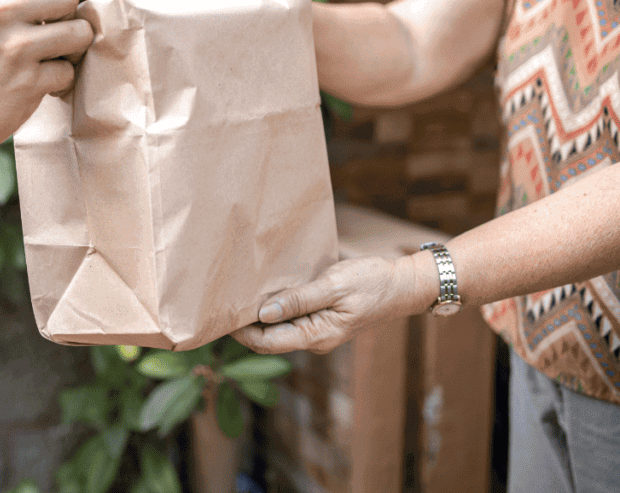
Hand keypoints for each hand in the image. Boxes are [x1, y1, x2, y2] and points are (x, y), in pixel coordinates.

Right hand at [0, 0, 93, 178]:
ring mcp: (14, 50)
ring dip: (74, 48)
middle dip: (72, 15)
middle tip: (60, 33)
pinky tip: (39, 85)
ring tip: (54, 59)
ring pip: (79, 32)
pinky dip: (59, 81)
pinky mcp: (27, 84)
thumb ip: (4, 0)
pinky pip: (68, 71)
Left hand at [231, 254, 435, 353]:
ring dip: (259, 316)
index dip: (241, 332)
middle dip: (245, 326)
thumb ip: (299, 300)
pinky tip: (264, 291)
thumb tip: (264, 313)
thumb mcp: (333, 286)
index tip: (220, 315)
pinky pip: (291, 318)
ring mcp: (318, 330)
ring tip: (238, 295)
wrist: (403, 284)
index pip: (267, 342)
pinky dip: (275, 308)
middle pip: (269, 339)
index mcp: (317, 336)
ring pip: (278, 329)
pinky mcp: (321, 318)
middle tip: (222, 303)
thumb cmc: (372, 282)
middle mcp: (315, 339)